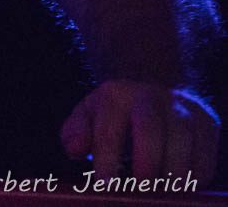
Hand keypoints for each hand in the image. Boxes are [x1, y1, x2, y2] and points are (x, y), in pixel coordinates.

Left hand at [60, 79, 218, 180]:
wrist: (153, 89)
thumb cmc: (113, 113)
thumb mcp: (88, 115)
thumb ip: (74, 133)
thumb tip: (76, 150)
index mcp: (115, 95)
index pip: (109, 129)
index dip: (107, 160)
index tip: (104, 185)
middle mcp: (150, 96)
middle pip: (150, 129)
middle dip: (145, 163)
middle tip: (140, 189)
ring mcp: (182, 108)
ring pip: (183, 141)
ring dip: (173, 173)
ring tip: (161, 191)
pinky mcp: (206, 123)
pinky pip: (205, 154)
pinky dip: (195, 176)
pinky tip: (180, 187)